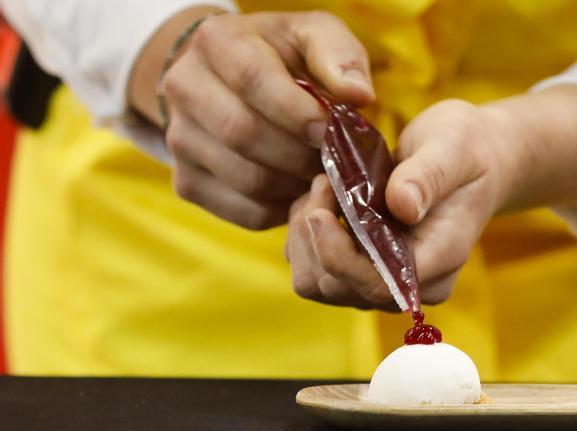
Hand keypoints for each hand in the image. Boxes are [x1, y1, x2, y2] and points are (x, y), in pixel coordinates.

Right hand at [130, 10, 373, 228]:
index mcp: (216, 41)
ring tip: (321, 173)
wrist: (233, 79)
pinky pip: (245, 211)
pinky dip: (284, 209)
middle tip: (332, 159)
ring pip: (246, 178)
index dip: (296, 111)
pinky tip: (301, 191)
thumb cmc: (286, 56)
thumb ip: (338, 56)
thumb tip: (359, 95)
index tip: (328, 130)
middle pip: (243, 134)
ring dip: (296, 184)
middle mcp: (183, 88)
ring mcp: (179, 140)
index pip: (252, 79)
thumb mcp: (314, 36)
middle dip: (300, 154)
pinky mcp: (188, 183)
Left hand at [286, 100, 506, 309]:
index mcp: (438, 261)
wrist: (471, 158)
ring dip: (305, 236)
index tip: (320, 212)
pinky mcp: (360, 269)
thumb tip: (402, 206)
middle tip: (324, 181)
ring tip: (321, 187)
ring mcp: (382, 280)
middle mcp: (409, 284)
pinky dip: (305, 234)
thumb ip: (428, 177)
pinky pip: (313, 268)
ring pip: (317, 283)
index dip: (339, 257)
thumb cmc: (466, 151)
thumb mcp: (452, 150)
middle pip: (338, 288)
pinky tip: (320, 198)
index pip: (379, 285)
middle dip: (316, 237)